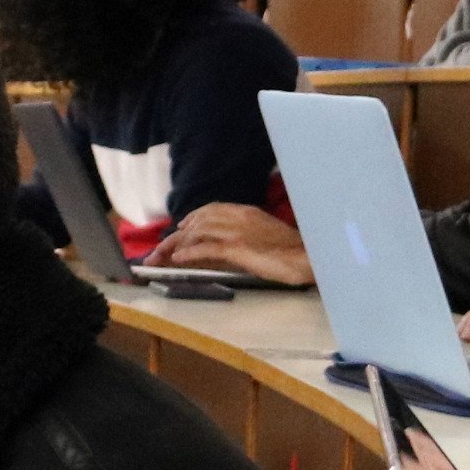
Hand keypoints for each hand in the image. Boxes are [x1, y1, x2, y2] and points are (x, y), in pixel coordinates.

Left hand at [149, 203, 312, 284]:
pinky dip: (189, 253)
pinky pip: (207, 249)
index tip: (180, 228)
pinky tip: (177, 259)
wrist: (309, 257)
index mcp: (246, 212)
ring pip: (198, 234)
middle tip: (160, 249)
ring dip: (175, 246)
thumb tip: (224, 246)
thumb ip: (245, 234)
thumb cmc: (293, 250)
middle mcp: (238, 218)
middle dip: (176, 235)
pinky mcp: (238, 248)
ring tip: (161, 257)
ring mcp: (237, 232)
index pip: (211, 210)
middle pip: (198, 222)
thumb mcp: (266, 235)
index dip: (192, 219)